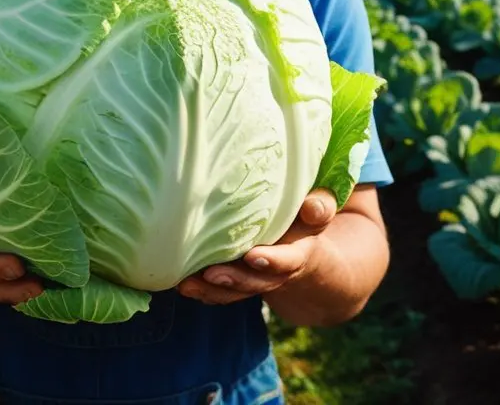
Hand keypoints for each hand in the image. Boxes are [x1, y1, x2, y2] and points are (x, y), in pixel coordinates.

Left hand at [176, 188, 337, 305]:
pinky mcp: (238, 284)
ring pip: (234, 292)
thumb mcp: (318, 214)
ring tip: (186, 284)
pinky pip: (221, 293)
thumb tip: (313, 206)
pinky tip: (180, 284)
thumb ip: (320, 208)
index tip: (253, 256)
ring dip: (211, 291)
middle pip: (256, 282)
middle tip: (211, 274)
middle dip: (234, 280)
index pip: (288, 261)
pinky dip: (203, 291)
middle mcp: (276, 274)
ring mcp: (255, 282)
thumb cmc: (305, 222)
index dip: (272, 261)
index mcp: (299, 255)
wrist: (305, 254)